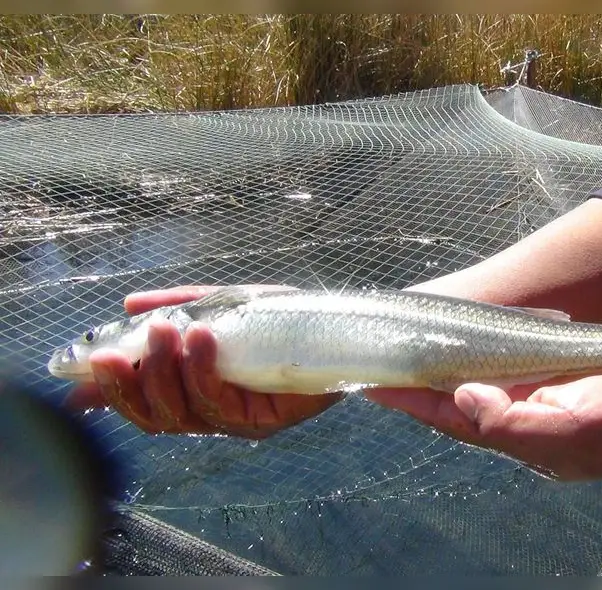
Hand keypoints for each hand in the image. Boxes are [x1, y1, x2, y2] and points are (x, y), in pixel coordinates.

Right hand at [68, 285, 341, 438]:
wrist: (339, 326)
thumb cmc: (280, 318)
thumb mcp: (222, 306)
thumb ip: (177, 308)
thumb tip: (127, 306)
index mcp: (196, 393)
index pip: (145, 407)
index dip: (112, 395)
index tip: (85, 369)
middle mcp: (214, 414)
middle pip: (158, 418)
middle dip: (134, 383)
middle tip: (124, 347)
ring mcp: (240, 421)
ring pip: (186, 413)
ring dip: (168, 370)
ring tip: (168, 332)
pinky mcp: (268, 420)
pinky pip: (224, 402)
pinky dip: (205, 370)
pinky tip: (201, 337)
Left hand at [364, 372, 601, 480]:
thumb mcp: (574, 426)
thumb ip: (514, 420)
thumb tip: (463, 397)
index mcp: (519, 435)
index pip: (450, 416)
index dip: (411, 398)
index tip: (372, 380)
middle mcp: (520, 424)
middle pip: (456, 406)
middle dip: (419, 388)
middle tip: (382, 360)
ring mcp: (537, 410)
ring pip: (477, 393)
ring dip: (444, 377)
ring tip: (410, 355)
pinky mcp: (554, 393)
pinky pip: (504, 382)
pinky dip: (478, 369)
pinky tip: (466, 355)